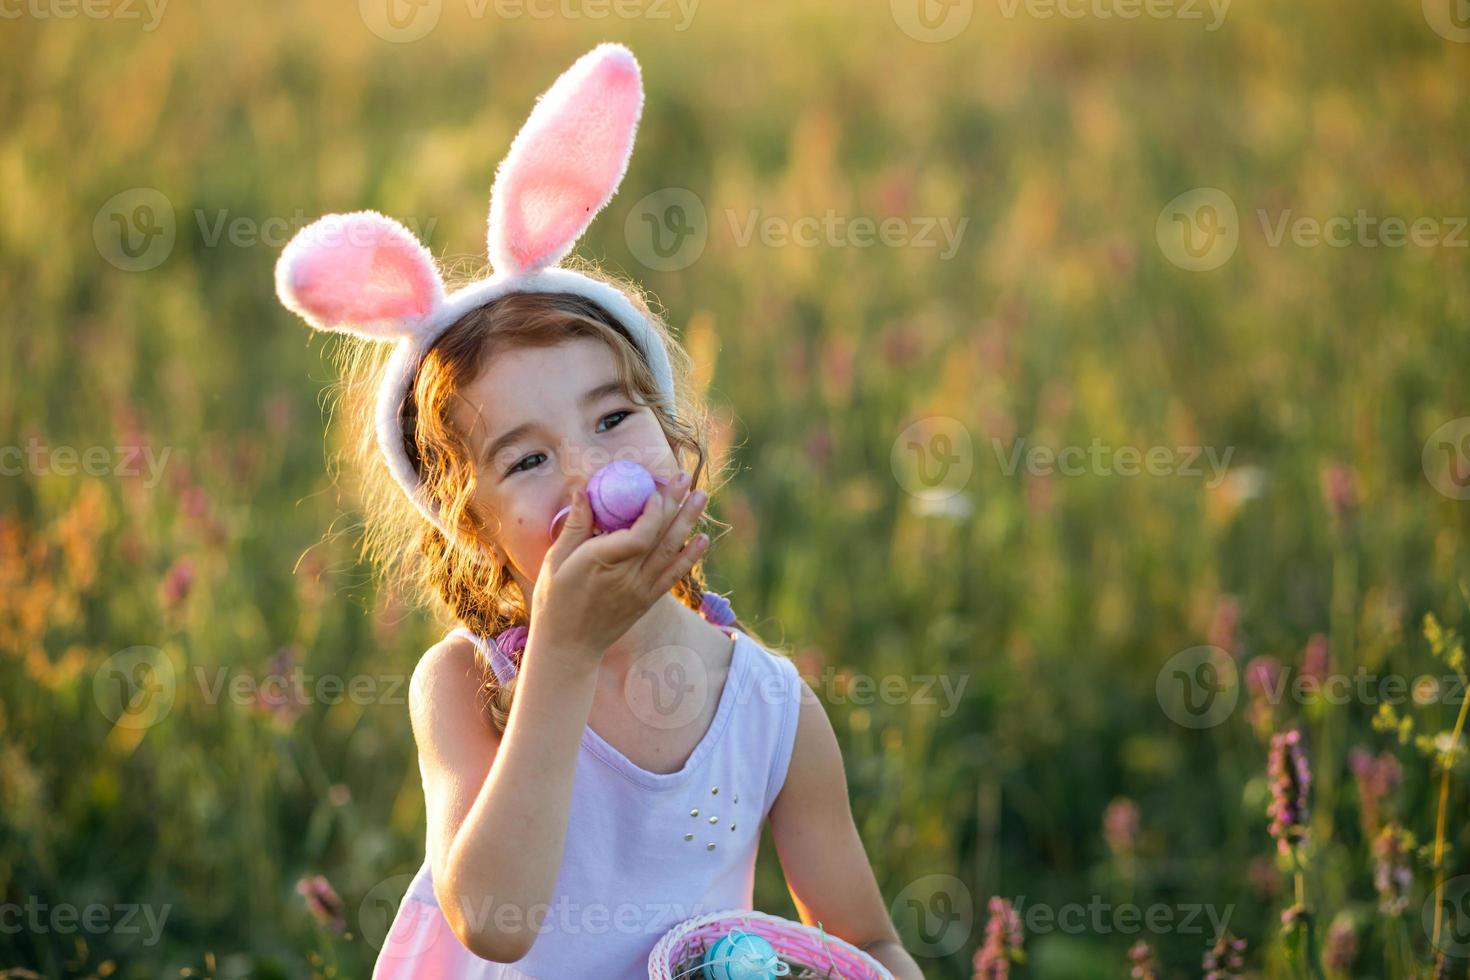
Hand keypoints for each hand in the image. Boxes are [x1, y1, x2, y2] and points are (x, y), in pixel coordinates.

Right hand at [527, 472, 708, 671]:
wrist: (569, 647)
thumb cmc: (555, 601)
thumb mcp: (555, 560)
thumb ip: (575, 526)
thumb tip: (582, 489)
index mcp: (602, 563)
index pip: (639, 534)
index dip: (653, 511)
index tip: (655, 487)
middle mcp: (627, 576)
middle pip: (659, 536)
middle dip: (675, 504)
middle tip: (686, 478)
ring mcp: (640, 590)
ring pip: (671, 552)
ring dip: (688, 522)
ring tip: (701, 497)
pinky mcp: (647, 600)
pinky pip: (673, 576)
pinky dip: (690, 557)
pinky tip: (703, 539)